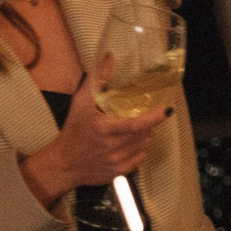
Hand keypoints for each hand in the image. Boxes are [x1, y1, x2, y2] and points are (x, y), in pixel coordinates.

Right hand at [17, 61, 165, 206]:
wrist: (63, 164)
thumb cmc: (73, 131)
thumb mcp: (80, 104)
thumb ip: (96, 80)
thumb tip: (109, 57)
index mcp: (104, 129)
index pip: (136, 124)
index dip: (155, 117)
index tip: (167, 109)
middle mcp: (112, 147)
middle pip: (145, 133)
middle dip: (148, 123)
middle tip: (142, 116)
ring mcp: (116, 162)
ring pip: (144, 145)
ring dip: (144, 136)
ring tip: (131, 130)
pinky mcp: (119, 173)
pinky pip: (140, 158)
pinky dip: (139, 150)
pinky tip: (127, 144)